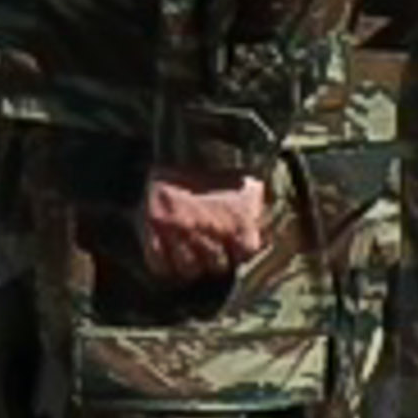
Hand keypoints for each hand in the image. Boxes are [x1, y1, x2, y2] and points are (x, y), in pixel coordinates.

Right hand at [136, 163, 266, 282]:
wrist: (188, 147)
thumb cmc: (223, 169)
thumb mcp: (251, 191)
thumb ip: (256, 218)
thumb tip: (263, 239)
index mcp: (237, 226)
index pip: (243, 257)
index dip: (238, 254)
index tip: (233, 249)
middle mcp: (209, 233)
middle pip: (216, 268)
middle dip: (215, 261)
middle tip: (211, 251)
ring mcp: (179, 233)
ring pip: (188, 270)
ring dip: (191, 265)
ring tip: (191, 255)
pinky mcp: (154, 229)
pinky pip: (159, 264)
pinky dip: (165, 265)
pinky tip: (170, 258)